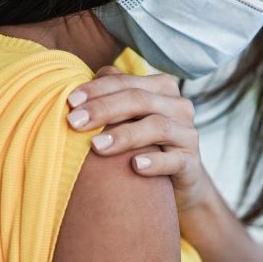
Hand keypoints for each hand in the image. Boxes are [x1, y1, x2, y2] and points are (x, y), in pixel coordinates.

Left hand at [67, 66, 208, 211]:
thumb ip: (109, 97)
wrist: (176, 180)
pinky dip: (156, 162)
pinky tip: (136, 166)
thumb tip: (76, 86)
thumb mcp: (127, 118)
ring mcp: (188, 135)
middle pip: (140, 100)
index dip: (97, 89)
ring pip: (158, 127)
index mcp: (162, 89)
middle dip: (104, 109)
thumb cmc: (143, 143)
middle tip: (74, 123)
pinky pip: (175, 161)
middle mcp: (179, 107)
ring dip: (125, 135)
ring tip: (97, 146)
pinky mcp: (192, 164)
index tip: (69, 102)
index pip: (126, 81)